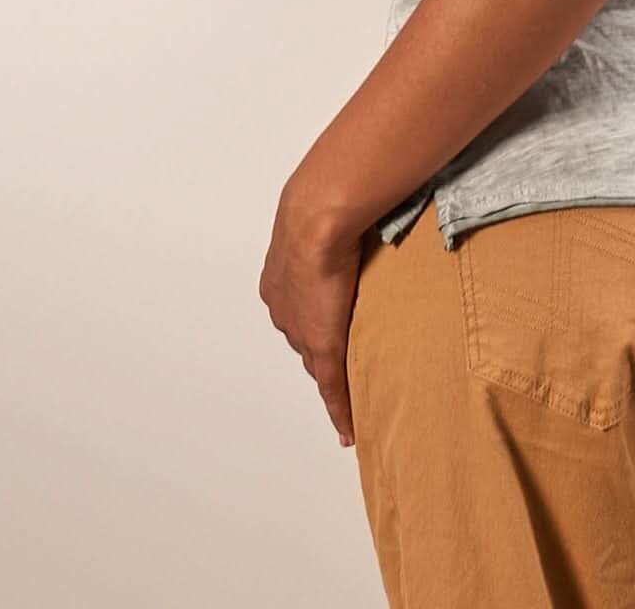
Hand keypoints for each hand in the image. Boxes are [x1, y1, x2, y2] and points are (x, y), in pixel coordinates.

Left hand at [258, 185, 362, 447]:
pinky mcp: (324, 346)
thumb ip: (334, 225)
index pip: (298, 312)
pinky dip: (340, 409)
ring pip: (318, 362)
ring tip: (350, 389)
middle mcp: (283, 309)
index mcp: (280, 281)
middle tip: (342, 360)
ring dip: (332, 374)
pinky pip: (333, 387)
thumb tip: (355, 207)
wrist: (317, 219)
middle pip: (304, 340)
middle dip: (320, 351)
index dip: (313, 322)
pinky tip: (347, 430)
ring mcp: (301, 331)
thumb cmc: (323, 205)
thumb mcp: (322, 218)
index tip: (325, 328)